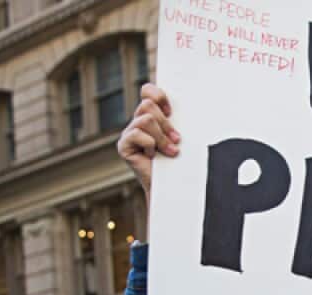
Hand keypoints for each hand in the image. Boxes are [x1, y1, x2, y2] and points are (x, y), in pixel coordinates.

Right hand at [117, 84, 179, 198]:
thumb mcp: (180, 136)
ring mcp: (129, 134)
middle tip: (177, 139)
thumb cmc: (178, 161)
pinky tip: (154, 156)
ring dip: (161, 137)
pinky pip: (137, 134)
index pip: (147, 91)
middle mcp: (137, 122)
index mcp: (151, 115)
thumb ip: (176, 120)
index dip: (158, 95)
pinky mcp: (123, 146)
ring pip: (146, 119)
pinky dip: (150, 145)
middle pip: (147, 105)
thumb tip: (188, 102)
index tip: (171, 111)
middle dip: (165, 123)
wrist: (170, 187)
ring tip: (170, 151)